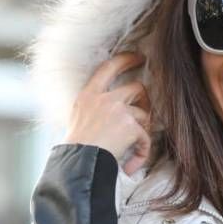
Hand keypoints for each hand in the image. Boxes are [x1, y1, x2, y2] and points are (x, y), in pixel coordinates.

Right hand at [62, 51, 152, 175]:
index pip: (109, 68)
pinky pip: (144, 138)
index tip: (138, 57)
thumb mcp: (77, 119)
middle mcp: (104, 98)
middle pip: (136, 88)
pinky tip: (130, 166)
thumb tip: (112, 114)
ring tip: (134, 147)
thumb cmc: (76, 148)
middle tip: (146, 109)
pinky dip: (141, 153)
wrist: (79, 163)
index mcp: (88, 94)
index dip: (126, 59)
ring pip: (143, 114)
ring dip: (142, 130)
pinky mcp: (130, 126)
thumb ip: (93, 109)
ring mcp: (118, 111)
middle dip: (145, 98)